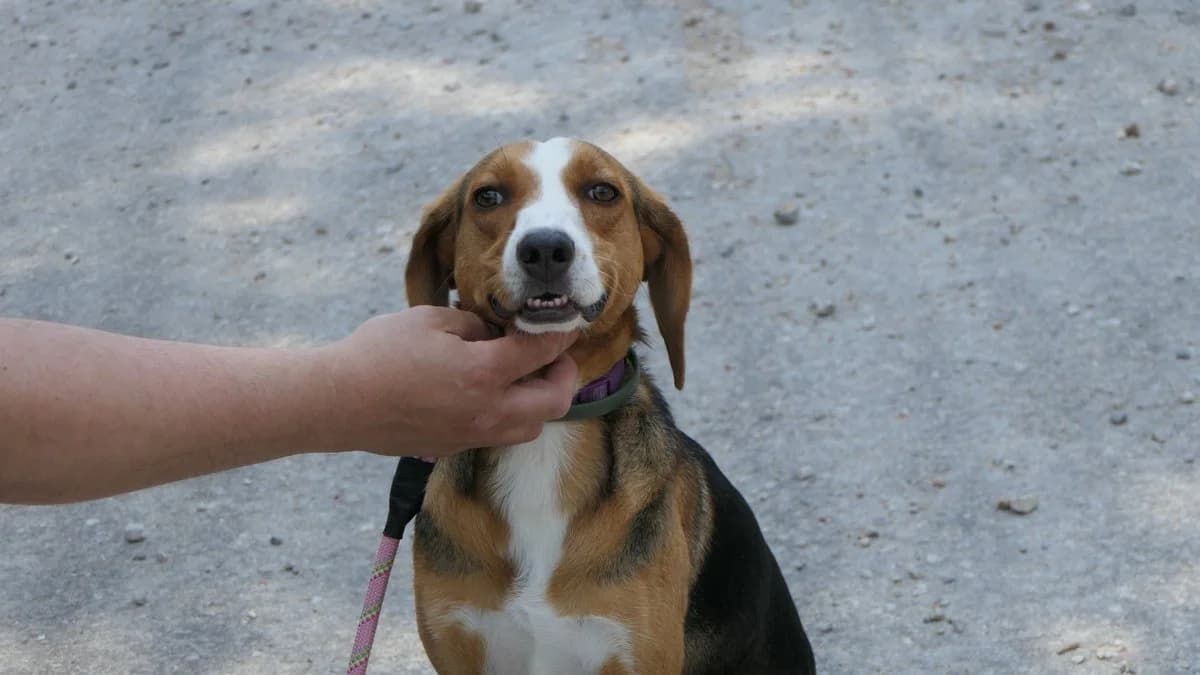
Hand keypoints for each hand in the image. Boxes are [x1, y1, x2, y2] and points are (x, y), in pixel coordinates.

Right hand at [318, 306, 578, 456]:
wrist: (339, 403)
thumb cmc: (379, 353)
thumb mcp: (430, 319)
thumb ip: (473, 325)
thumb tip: (494, 333)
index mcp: (484, 372)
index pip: (542, 352)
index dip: (561, 335)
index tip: (568, 323)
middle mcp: (488, 410)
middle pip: (554, 402)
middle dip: (564, 376)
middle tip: (553, 355)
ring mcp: (472, 434)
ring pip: (530, 427)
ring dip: (539, 401)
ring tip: (525, 376)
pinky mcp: (454, 446)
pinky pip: (499, 435)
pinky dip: (509, 415)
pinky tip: (491, 393)